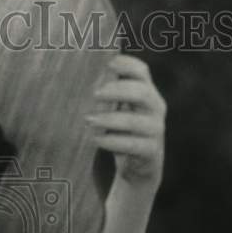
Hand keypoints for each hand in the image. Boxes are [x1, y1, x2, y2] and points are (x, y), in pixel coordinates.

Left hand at [85, 54, 166, 190]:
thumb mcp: (117, 110)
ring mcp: (155, 130)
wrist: (137, 169)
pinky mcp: (151, 151)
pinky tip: (96, 140)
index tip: (107, 63)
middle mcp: (155, 108)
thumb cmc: (121, 133)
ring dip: (110, 119)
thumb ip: (107, 95)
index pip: (141, 71)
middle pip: (142, 92)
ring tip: (89, 120)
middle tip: (94, 94)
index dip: (126, 64)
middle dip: (117, 91)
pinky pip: (133, 145)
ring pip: (135, 121)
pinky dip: (113, 142)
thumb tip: (75, 78)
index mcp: (147, 92)